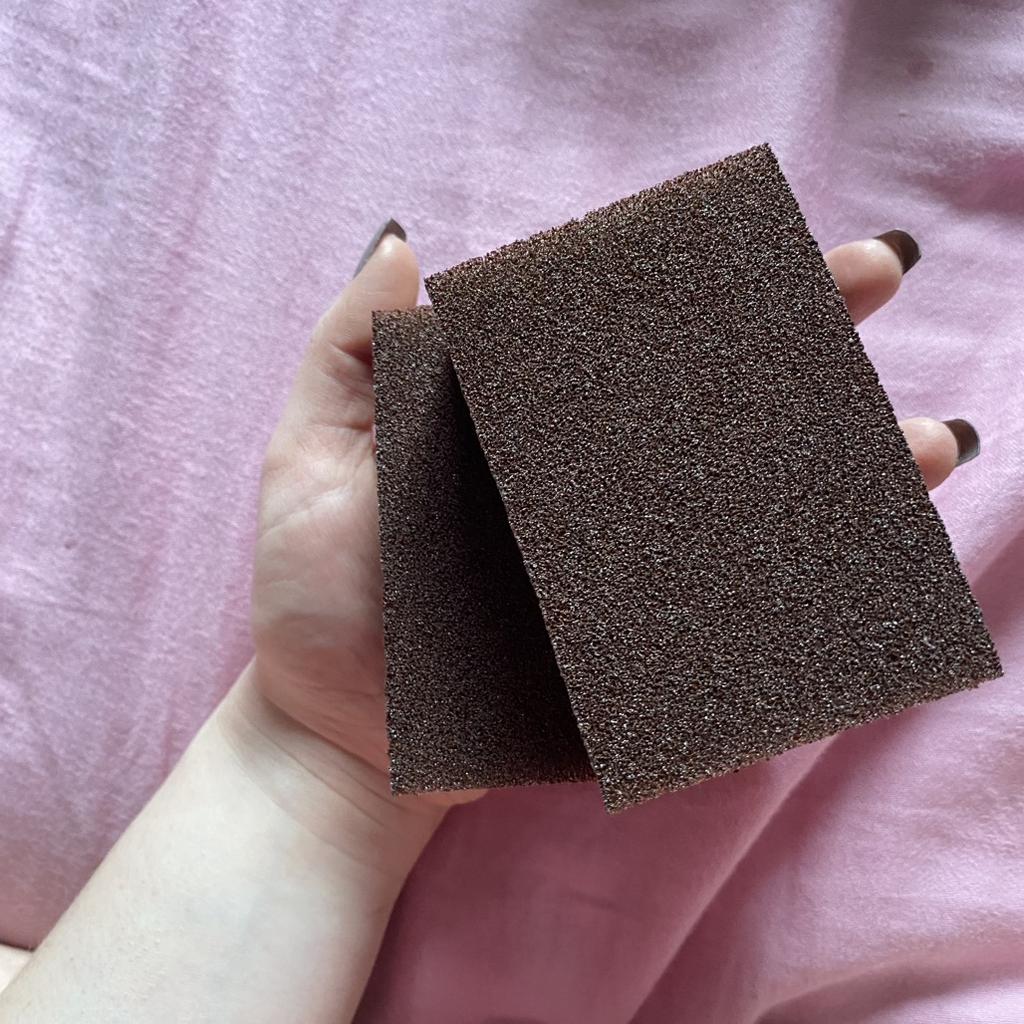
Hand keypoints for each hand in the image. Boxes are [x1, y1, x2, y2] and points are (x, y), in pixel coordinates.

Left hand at [243, 223, 972, 823]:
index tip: (779, 242)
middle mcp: (585, 486)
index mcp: (523, 425)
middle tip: (882, 282)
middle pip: (706, 404)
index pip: (623, 334)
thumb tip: (404, 241)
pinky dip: (798, 601)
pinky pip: (729, 617)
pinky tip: (868, 578)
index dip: (701, 283)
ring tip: (926, 446)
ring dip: (840, 473)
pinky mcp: (636, 647)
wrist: (337, 736)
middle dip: (803, 345)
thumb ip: (350, 354)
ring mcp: (619, 569)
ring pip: (742, 506)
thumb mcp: (308, 460)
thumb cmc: (317, 597)